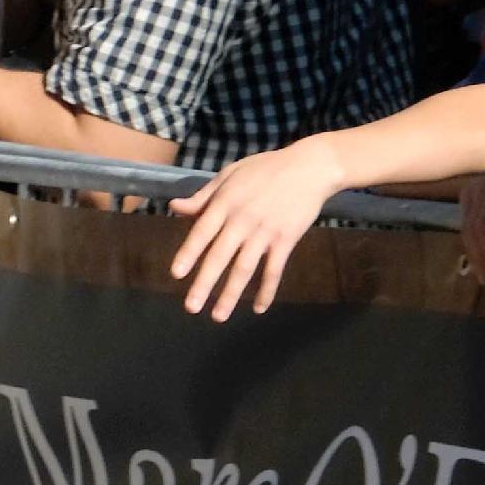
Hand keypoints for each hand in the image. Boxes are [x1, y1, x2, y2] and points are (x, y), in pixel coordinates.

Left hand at [168, 141, 345, 319]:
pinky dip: (267, 290)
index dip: (189, 253)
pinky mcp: (286, 239)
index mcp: (226, 202)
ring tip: (218, 316)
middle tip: (191, 307)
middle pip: (220, 256)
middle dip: (204, 284)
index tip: (176, 274)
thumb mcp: (231, 174)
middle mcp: (243, 219)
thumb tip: (175, 207)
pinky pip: (274, 269)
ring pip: (244, 268)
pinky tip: (259, 308)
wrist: (310, 167)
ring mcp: (266, 231)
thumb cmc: (266, 169)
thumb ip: (203, 196)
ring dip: (231, 294)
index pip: (202, 231)